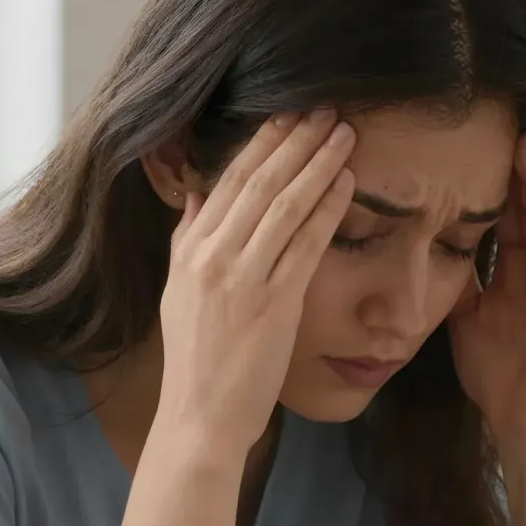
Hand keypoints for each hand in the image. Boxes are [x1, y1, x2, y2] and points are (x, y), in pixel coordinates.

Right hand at [157, 109, 355, 461]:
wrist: (199, 417)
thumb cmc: (196, 363)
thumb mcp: (178, 295)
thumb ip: (186, 242)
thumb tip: (196, 197)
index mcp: (190, 252)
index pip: (227, 182)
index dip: (260, 145)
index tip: (286, 115)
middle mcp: (213, 257)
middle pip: (258, 183)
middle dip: (293, 141)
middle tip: (323, 108)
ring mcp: (243, 279)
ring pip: (284, 205)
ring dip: (316, 164)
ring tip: (342, 132)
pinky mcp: (273, 304)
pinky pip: (305, 245)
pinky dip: (327, 208)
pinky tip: (347, 182)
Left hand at [449, 134, 525, 457]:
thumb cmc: (500, 377)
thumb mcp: (465, 319)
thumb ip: (454, 284)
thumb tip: (422, 252)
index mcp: (515, 273)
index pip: (502, 215)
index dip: (487, 180)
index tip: (467, 142)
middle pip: (524, 208)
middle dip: (513, 168)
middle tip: (499, 121)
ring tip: (522, 144)